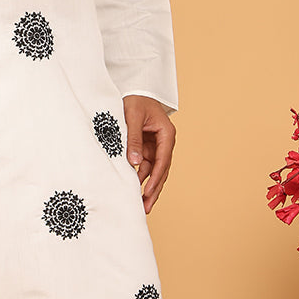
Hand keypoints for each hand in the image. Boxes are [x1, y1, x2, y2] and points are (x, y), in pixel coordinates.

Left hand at [123, 96, 175, 214]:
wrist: (133, 90)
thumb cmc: (135, 100)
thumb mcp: (131, 117)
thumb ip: (133, 139)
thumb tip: (133, 163)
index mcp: (166, 134)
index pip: (162, 160)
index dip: (156, 178)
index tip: (148, 192)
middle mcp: (164, 143)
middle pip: (161, 171)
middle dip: (154, 190)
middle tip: (146, 208)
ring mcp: (155, 147)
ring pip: (153, 172)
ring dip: (146, 187)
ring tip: (140, 205)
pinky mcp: (146, 149)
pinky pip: (144, 167)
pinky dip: (139, 178)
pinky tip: (133, 191)